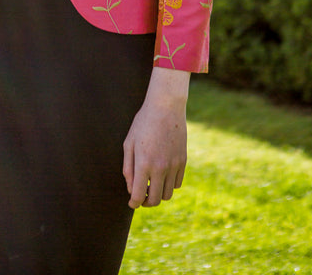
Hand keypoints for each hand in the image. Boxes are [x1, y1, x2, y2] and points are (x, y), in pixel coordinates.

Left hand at [122, 67, 188, 207]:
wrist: (166, 107)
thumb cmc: (143, 123)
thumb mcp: (129, 143)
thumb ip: (128, 168)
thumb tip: (131, 189)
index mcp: (144, 163)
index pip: (139, 195)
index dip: (134, 203)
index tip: (132, 203)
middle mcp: (160, 168)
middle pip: (155, 200)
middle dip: (146, 203)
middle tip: (141, 197)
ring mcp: (174, 165)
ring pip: (168, 194)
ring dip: (159, 194)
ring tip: (152, 186)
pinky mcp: (183, 161)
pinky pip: (177, 183)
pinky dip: (169, 185)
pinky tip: (162, 176)